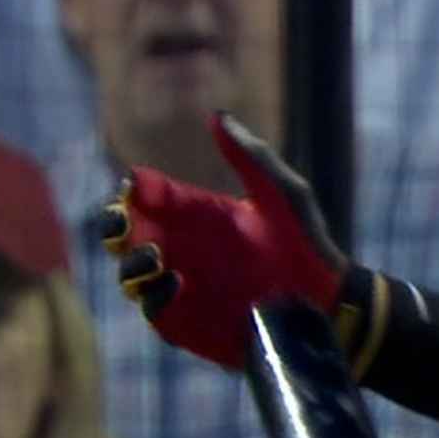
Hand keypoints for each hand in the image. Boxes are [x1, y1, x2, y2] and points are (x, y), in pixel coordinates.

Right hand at [100, 112, 350, 368]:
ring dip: (131, 263)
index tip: (134, 185)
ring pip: (130, 274)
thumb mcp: (282, 193)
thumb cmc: (306, 241)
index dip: (129, 190)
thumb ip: (251, 156)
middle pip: (123, 235)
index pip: (144, 198)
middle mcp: (180, 248)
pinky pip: (155, 310)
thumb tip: (217, 117)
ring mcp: (179, 286)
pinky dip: (155, 297)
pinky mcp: (187, 320)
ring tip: (156, 256)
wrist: (325, 298)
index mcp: (195, 213)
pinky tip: (175, 283)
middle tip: (124, 223)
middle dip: (113, 225)